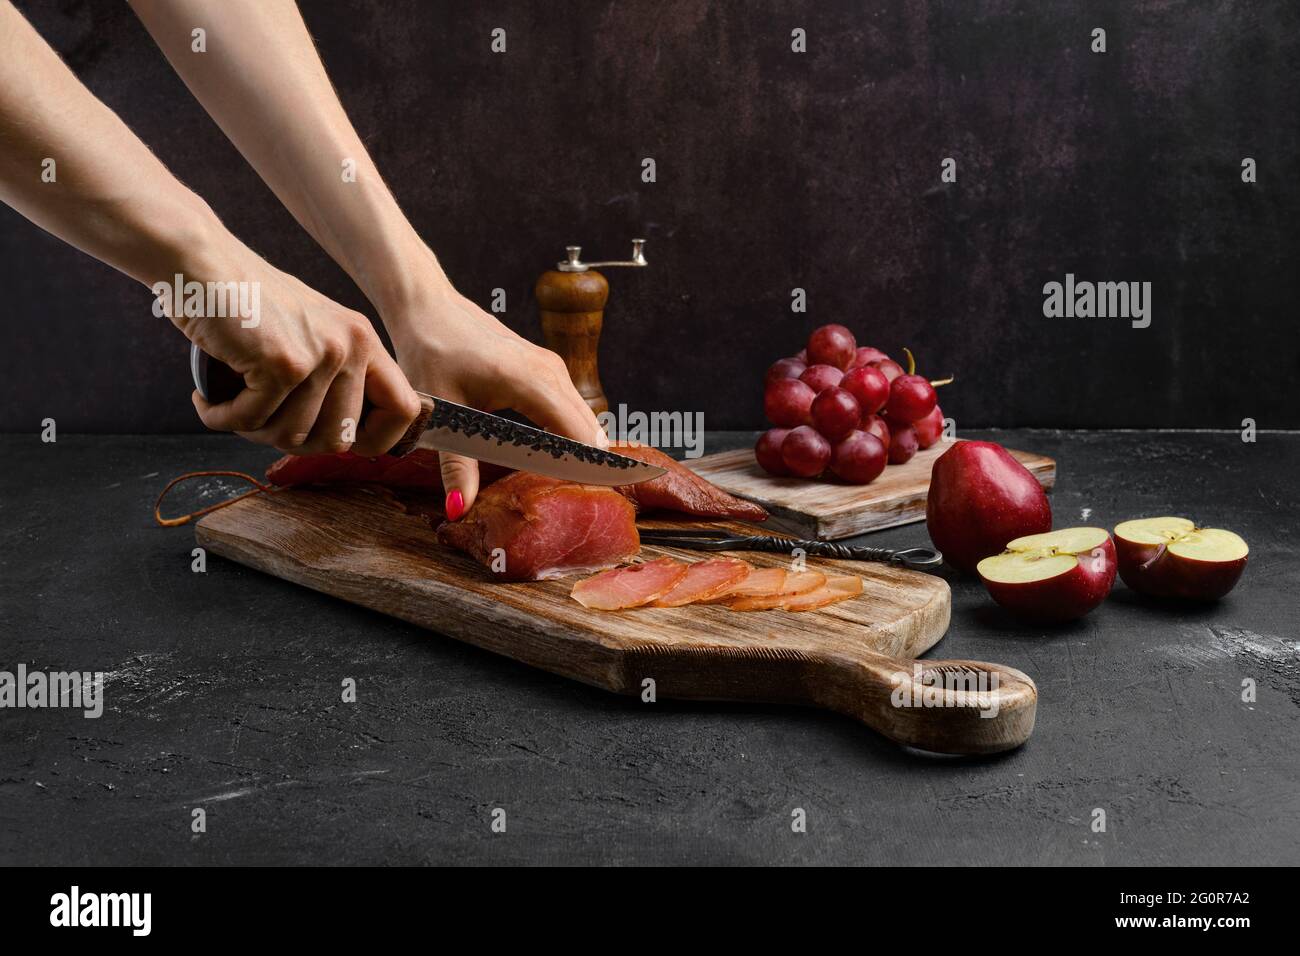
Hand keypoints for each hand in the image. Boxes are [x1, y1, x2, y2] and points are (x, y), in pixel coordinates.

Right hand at [170, 245, 420, 456]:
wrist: (199, 263)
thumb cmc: (245, 305)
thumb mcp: (309, 335)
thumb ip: (332, 380)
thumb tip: (344, 443)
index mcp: (364, 341)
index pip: (403, 410)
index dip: (376, 440)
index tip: (339, 442)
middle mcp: (352, 345)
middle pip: (338, 440)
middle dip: (290, 441)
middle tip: (258, 418)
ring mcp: (321, 354)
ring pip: (291, 436)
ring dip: (251, 430)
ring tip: (230, 402)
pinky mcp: (283, 363)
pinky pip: (252, 421)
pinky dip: (221, 418)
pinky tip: (207, 399)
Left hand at [382, 279, 605, 515]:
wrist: (428, 308)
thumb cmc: (431, 352)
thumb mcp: (442, 414)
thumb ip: (456, 466)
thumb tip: (459, 508)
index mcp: (531, 382)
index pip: (578, 434)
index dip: (585, 468)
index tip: (586, 498)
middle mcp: (551, 372)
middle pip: (587, 429)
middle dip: (585, 464)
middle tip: (576, 500)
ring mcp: (552, 367)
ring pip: (582, 417)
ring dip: (579, 448)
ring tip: (568, 483)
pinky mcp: (546, 367)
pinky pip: (571, 405)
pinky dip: (569, 431)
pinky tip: (555, 454)